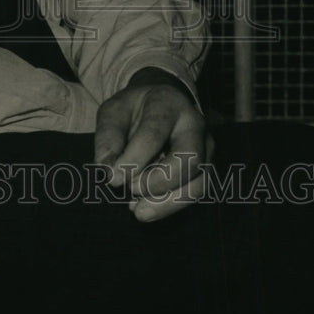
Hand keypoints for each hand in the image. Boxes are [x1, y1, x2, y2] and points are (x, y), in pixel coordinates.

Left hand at [94, 68, 213, 221]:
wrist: (160, 102)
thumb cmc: (133, 109)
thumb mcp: (113, 111)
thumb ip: (108, 137)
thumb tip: (108, 170)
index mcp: (167, 103)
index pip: (155, 132)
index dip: (134, 158)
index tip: (113, 178)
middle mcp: (194, 124)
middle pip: (189, 158)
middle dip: (158, 181)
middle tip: (130, 189)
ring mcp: (206, 148)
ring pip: (198, 183)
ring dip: (167, 203)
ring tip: (137, 210)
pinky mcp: (206, 168)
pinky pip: (194, 194)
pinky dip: (169, 206)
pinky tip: (145, 208)